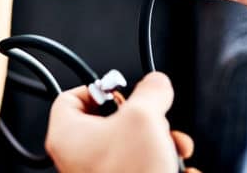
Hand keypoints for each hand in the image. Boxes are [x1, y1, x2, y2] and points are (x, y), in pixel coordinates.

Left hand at [46, 72, 198, 172]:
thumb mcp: (143, 117)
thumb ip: (151, 91)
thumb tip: (157, 83)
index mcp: (68, 134)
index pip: (72, 97)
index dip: (99, 88)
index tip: (122, 89)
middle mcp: (78, 157)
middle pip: (112, 122)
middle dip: (146, 121)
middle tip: (158, 123)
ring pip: (134, 147)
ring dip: (162, 145)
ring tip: (175, 150)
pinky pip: (144, 168)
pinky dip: (164, 166)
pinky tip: (178, 170)